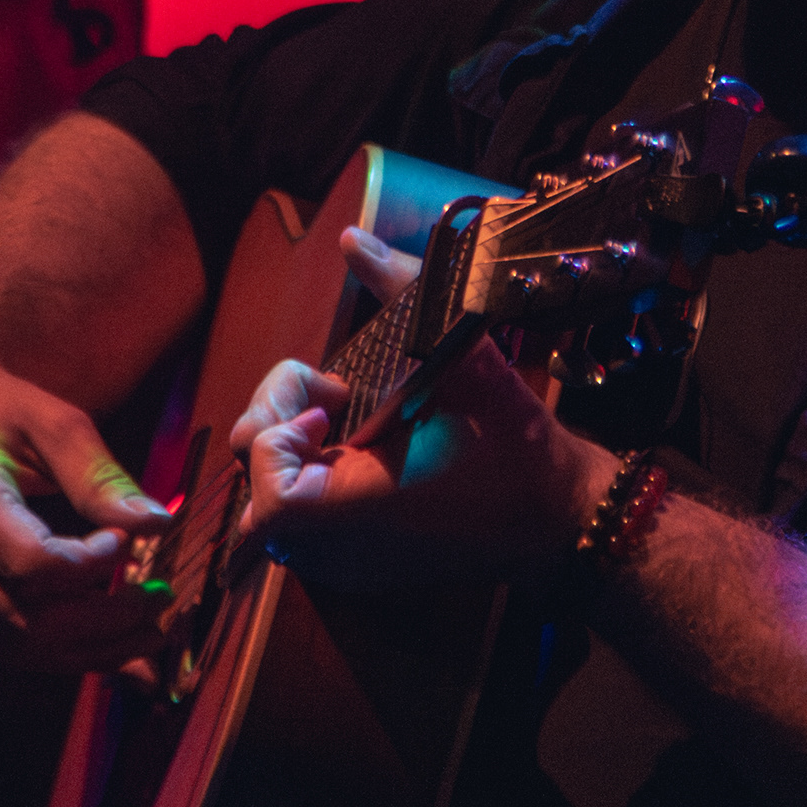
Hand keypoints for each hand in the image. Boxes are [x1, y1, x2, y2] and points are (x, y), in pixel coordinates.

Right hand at [0, 341, 171, 640]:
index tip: (125, 540)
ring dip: (92, 648)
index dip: (85, 563)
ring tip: (152, 630)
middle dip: (104, 618)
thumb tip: (158, 525)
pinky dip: (67, 654)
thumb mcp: (47, 422)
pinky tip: (116, 644)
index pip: (26, 559)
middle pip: (27, 615)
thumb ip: (99, 476)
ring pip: (21, 644)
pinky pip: (11, 646)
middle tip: (161, 596)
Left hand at [231, 228, 609, 589]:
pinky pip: (295, 522)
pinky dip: (309, 474)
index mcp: (360, 507)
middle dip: (280, 423)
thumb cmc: (509, 440)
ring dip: (293, 447)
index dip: (281, 433)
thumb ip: (399, 291)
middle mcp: (339, 548)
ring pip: (267, 503)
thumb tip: (351, 239)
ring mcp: (341, 565)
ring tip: (349, 417)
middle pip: (253, 486)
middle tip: (339, 397)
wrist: (553, 513)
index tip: (335, 400)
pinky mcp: (349, 568)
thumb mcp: (460, 355)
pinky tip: (357, 447)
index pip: (269, 493)